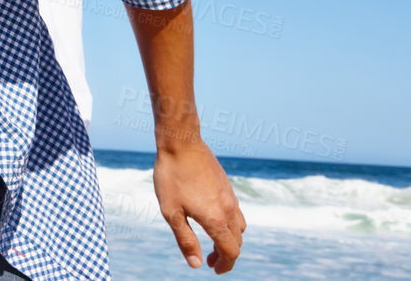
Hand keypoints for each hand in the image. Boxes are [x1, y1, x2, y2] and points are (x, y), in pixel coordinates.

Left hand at [153, 138, 244, 272]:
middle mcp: (228, 208)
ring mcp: (229, 195)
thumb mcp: (171, 212)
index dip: (225, 265)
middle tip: (209, 260)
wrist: (181, 142)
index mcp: (216, 219)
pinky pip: (236, 210)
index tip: (213, 270)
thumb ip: (185, 240)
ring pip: (239, 226)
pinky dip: (229, 223)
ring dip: (230, 239)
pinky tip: (211, 217)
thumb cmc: (172, 177)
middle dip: (226, 255)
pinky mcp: (226, 184)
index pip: (230, 252)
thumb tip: (197, 264)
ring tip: (212, 241)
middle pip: (237, 241)